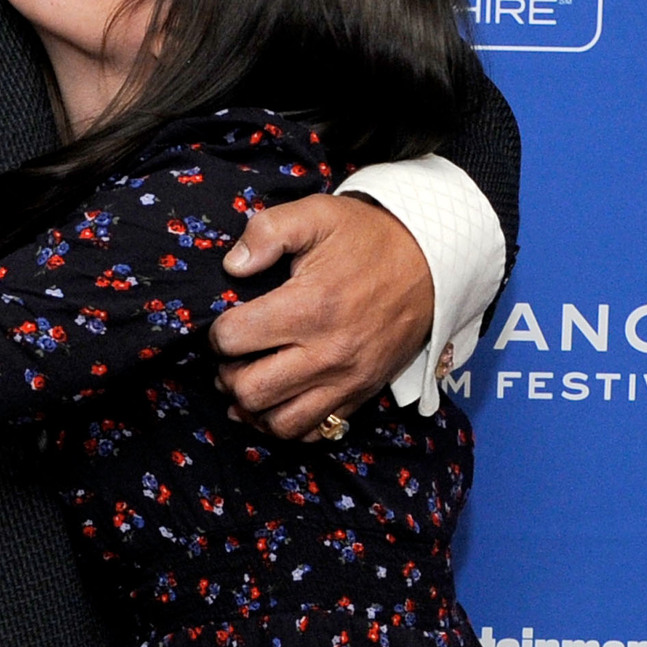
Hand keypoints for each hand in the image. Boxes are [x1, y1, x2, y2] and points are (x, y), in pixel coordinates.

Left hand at [208, 194, 432, 439]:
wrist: (430, 262)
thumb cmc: (366, 238)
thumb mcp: (316, 215)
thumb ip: (267, 232)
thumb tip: (233, 266)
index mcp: (310, 308)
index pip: (234, 340)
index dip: (217, 333)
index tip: (223, 325)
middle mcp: (327, 353)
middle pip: (251, 390)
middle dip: (227, 375)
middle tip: (230, 357)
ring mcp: (347, 380)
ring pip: (279, 422)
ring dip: (253, 406)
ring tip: (248, 380)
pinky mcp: (362, 394)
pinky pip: (315, 431)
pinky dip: (287, 423)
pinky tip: (277, 400)